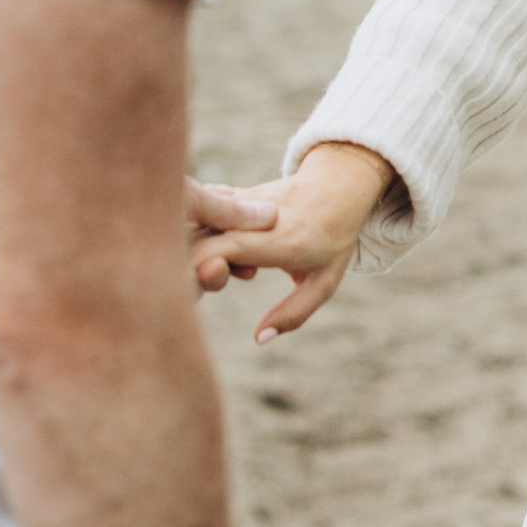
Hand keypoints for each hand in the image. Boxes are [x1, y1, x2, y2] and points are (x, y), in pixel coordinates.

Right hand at [188, 142, 393, 342]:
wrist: (338, 186)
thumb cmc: (333, 240)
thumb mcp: (323, 283)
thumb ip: (292, 314)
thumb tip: (259, 339)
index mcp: (281, 240)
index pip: (226, 249)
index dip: (203, 268)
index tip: (197, 287)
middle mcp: (258, 216)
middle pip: (203, 234)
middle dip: (188, 263)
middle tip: (200, 283)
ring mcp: (246, 199)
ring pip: (200, 218)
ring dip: (191, 245)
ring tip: (215, 265)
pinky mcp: (237, 192)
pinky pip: (206, 207)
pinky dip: (196, 226)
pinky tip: (204, 240)